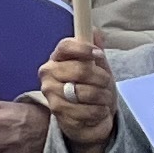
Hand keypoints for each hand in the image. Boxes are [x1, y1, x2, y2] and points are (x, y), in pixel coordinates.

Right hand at [42, 34, 119, 152]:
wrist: (89, 120)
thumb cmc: (92, 89)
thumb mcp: (98, 68)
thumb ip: (95, 51)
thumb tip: (96, 32)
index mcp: (56, 59)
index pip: (67, 46)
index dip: (85, 49)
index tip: (99, 55)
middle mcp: (48, 74)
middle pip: (80, 70)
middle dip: (101, 78)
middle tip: (105, 84)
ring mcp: (51, 94)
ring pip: (87, 92)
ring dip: (103, 98)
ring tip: (102, 100)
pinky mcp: (58, 113)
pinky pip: (88, 110)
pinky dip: (99, 112)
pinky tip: (97, 111)